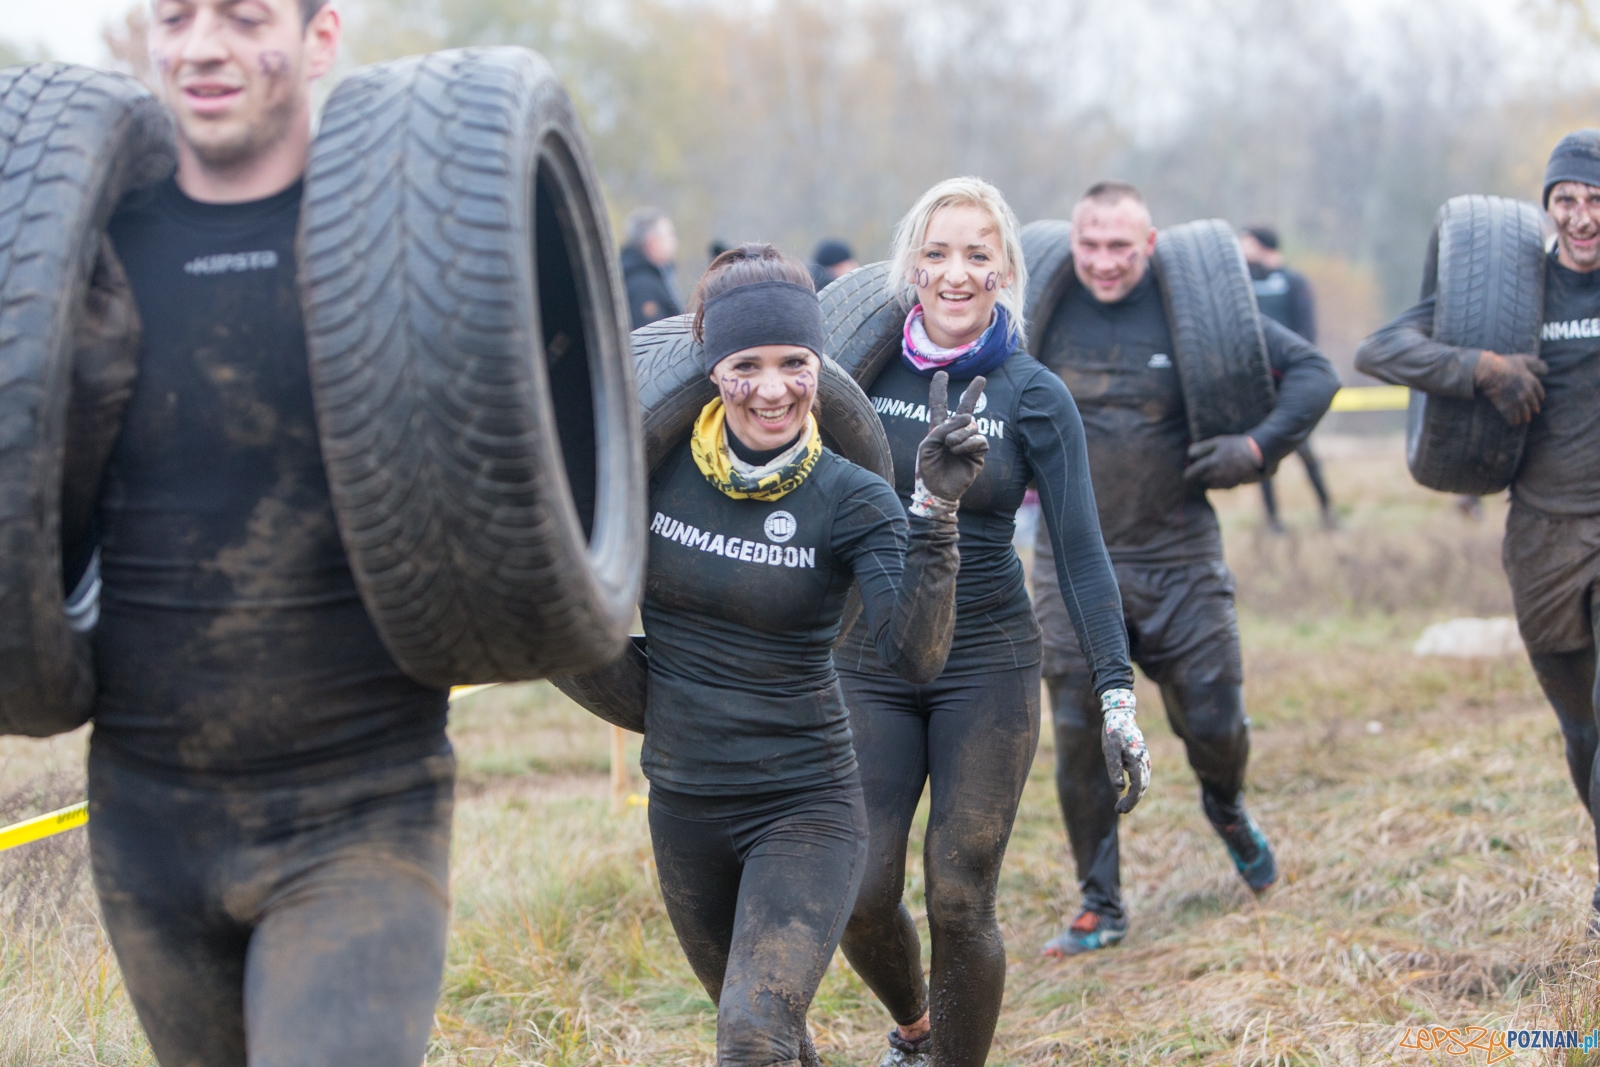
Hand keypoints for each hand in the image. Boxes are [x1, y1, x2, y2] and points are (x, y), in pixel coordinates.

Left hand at [915, 371, 988, 503]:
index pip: (939, 406)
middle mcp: (955, 432)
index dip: (939, 390)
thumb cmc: (928, 468)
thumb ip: (943, 428)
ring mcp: (968, 442)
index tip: (941, 375)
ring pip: (970, 425)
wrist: (937, 490)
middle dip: (974, 392)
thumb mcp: (927, 444)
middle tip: (981, 379)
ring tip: (950, 446)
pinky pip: (978, 440)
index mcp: (938, 429)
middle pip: (966, 408)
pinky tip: (959, 451)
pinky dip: (967, 444)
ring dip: (958, 435)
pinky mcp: (978, 453)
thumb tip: (967, 419)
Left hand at [1100, 689, 1148, 813]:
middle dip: (1132, 801)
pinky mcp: (1142, 757)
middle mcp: (1144, 760)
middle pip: (1142, 787)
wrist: (1120, 715)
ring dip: (1135, 795)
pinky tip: (1128, 791)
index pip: (1138, 787)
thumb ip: (1114, 768)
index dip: (1131, 801)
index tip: (1121, 810)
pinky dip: (1138, 786)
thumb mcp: (1109, 749)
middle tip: (1118, 810)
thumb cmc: (1113, 732)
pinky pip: (1143, 776)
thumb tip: (1119, 789)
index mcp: (1137, 760)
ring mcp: (1144, 759)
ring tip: (1121, 805)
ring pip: (1144, 782)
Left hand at [1184, 434, 1263, 488]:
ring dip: (1209, 480)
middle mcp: (1217, 474)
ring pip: (1210, 485)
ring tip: (1214, 471)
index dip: (1188, 474)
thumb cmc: (1235, 445)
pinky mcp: (1231, 485)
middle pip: (1201, 479)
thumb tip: (1189, 454)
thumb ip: (1202, 448)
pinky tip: (1223, 474)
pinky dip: (1218, 483)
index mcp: (1211, 462)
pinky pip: (1219, 487)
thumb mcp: (1218, 442)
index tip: (1185, 475)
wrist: (1257, 454)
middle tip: (1203, 469)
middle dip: (1200, 475)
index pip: (1193, 472)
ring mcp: (1224, 481)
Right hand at [1473, 350, 1545, 424]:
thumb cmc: (1505, 363)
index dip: (1539, 397)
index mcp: (1532, 382)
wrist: (1490, 372)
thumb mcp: (1523, 360)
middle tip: (1532, 413)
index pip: (1539, 393)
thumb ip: (1536, 364)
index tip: (1539, 400)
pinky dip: (1514, 421)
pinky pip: (1513, 417)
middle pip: (1533, 405)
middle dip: (1532, 409)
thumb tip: (1547, 369)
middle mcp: (1527, 393)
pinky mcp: (1507, 407)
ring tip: (1523, 420)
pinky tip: (1513, 423)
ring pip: (1524, 413)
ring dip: (1524, 417)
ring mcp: (1518, 401)